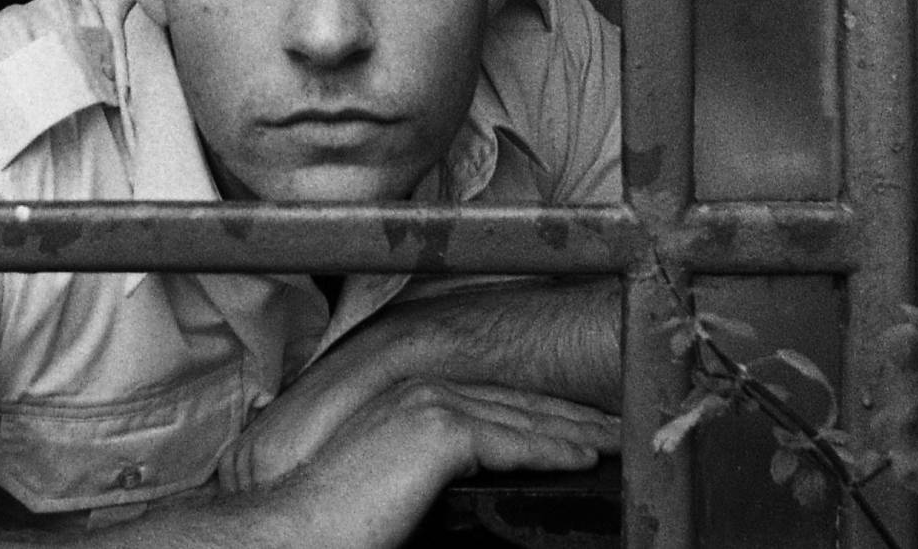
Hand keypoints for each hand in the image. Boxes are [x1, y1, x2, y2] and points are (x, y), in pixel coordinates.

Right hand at [234, 376, 617, 548]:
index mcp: (413, 400)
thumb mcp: (394, 486)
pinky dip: (554, 448)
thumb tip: (471, 490)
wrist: (300, 529)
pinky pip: (513, 441)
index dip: (545, 412)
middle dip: (572, 413)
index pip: (497, 401)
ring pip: (524, 416)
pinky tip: (586, 458)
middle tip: (617, 425)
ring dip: (576, 427)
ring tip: (616, 439)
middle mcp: (424, 388)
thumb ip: (428, 473)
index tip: (584, 425)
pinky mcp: (440, 429)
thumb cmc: (341, 521)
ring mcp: (432, 402)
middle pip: (519, 402)